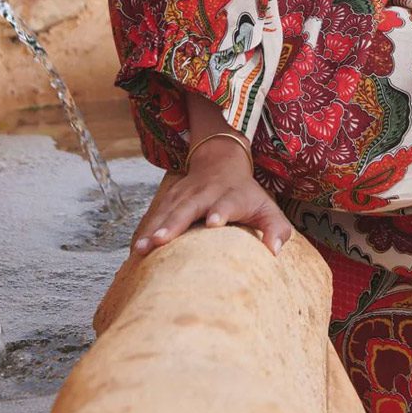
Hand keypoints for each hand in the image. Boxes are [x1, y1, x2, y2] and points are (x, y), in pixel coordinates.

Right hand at [131, 136, 291, 258]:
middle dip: (175, 224)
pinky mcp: (169, 199)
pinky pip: (155, 216)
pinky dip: (145, 231)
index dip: (220, 211)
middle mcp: (205, 193)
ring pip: (166, 211)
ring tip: (141, 250)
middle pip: (188, 207)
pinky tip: (135, 250)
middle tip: (161, 242)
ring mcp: (184, 194)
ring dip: (153, 230)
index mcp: (231, 195)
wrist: (220, 161)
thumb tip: (274, 252)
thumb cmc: (246, 194)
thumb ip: (276, 228)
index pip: (227, 202)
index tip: (213, 222)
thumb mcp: (267, 207)